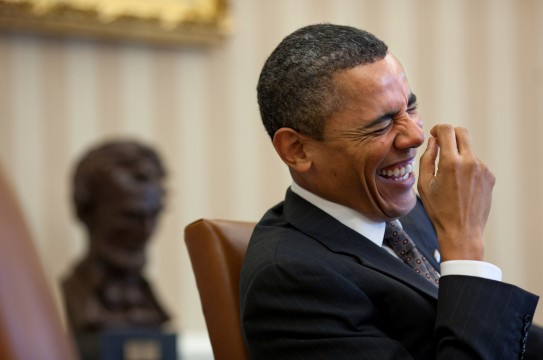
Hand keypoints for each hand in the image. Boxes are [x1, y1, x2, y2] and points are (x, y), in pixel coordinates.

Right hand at [417, 125, 494, 260]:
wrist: (461, 231)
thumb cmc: (439, 210)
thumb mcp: (424, 184)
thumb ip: (427, 158)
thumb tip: (433, 142)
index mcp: (450, 163)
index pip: (447, 131)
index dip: (438, 129)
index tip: (434, 134)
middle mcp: (469, 162)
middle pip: (462, 133)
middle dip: (451, 134)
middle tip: (443, 144)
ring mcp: (482, 169)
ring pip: (468, 151)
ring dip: (459, 155)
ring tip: (451, 178)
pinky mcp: (490, 176)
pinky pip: (476, 164)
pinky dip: (467, 168)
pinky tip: (461, 186)